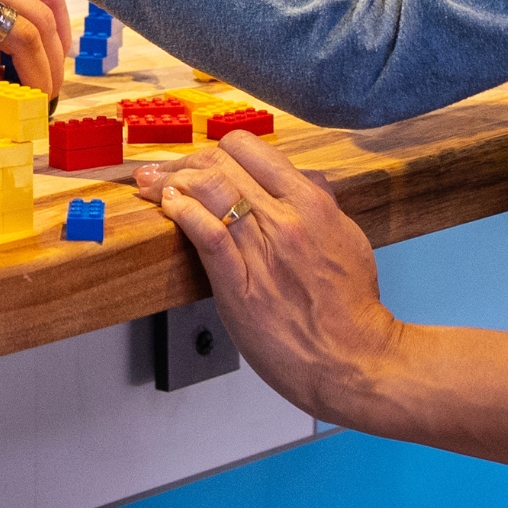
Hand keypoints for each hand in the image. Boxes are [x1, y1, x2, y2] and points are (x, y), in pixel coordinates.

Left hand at [143, 134, 404, 423]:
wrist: (354, 359)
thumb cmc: (352, 308)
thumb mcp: (347, 239)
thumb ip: (322, 206)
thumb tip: (306, 181)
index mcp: (311, 204)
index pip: (252, 149)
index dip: (219, 149)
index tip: (203, 158)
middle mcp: (285, 220)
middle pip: (221, 164)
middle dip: (184, 161)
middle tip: (162, 170)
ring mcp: (261, 252)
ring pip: (209, 191)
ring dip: (171, 181)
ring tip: (152, 185)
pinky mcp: (240, 287)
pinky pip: (208, 236)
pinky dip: (183, 212)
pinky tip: (169, 205)